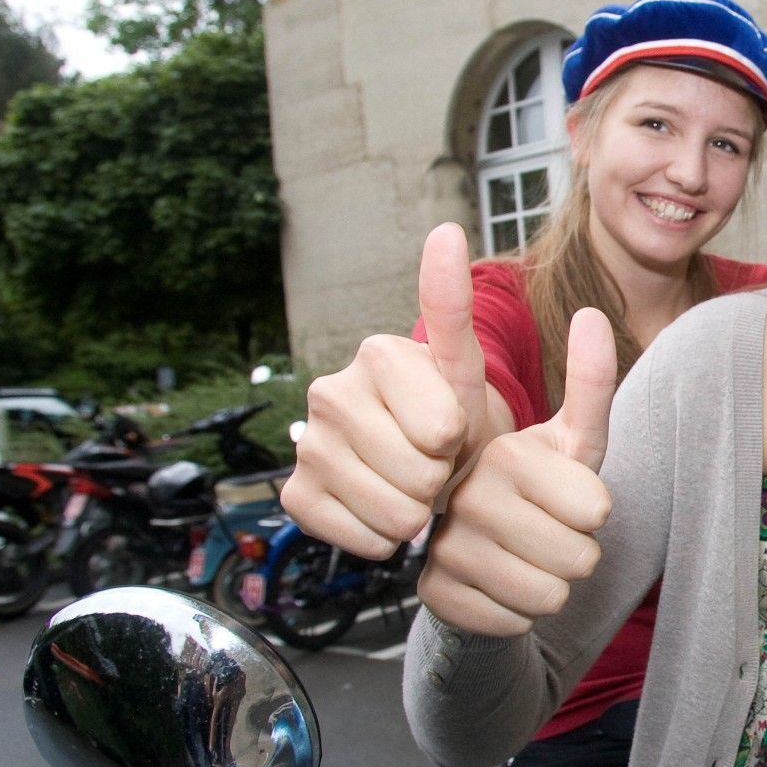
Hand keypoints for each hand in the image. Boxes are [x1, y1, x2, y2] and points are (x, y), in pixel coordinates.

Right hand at [281, 223, 502, 557]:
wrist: (425, 471)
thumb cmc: (453, 422)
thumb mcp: (471, 373)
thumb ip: (459, 309)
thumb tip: (447, 230)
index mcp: (379, 354)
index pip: (444, 428)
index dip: (460, 440)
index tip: (452, 429)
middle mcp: (331, 391)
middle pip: (419, 473)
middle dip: (440, 478)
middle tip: (433, 463)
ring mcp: (307, 443)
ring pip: (394, 511)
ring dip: (416, 511)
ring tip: (411, 486)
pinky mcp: (295, 494)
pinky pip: (360, 536)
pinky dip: (383, 537)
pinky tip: (382, 510)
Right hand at [415, 307, 618, 636]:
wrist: (473, 540)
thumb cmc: (529, 482)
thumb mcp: (566, 438)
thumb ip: (589, 383)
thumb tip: (592, 314)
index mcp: (499, 446)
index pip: (596, 509)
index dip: (593, 512)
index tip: (560, 495)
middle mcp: (460, 490)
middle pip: (578, 557)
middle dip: (575, 551)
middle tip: (542, 529)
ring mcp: (439, 544)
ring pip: (549, 596)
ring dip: (549, 585)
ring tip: (521, 555)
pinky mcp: (432, 594)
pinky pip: (514, 622)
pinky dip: (515, 614)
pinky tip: (494, 584)